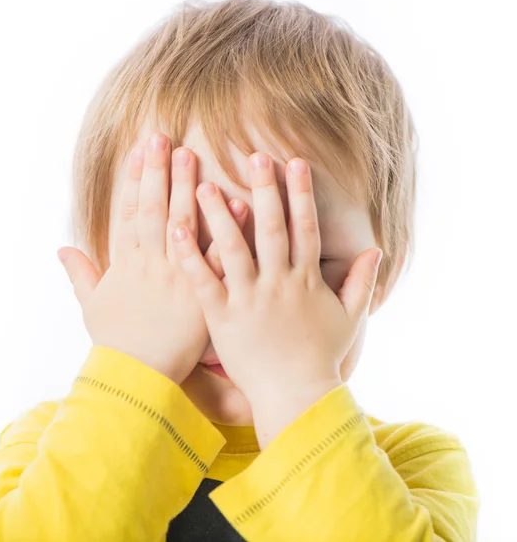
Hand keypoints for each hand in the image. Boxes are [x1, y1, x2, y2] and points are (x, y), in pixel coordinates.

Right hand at [57, 134, 247, 383]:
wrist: (139, 376)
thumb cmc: (116, 343)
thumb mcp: (91, 307)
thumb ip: (80, 275)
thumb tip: (62, 249)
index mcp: (127, 264)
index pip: (130, 212)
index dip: (135, 179)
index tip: (139, 150)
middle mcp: (152, 264)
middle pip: (155, 209)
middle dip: (158, 172)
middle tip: (165, 139)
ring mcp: (178, 276)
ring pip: (183, 224)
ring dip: (187, 188)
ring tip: (192, 156)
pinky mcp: (202, 293)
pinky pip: (217, 257)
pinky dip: (228, 230)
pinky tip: (239, 203)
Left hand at [172, 153, 381, 441]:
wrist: (295, 396)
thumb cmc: (321, 358)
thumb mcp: (350, 319)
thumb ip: (362, 282)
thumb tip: (376, 251)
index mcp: (305, 280)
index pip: (303, 227)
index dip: (300, 193)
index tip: (294, 162)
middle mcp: (278, 283)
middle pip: (269, 228)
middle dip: (263, 189)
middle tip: (253, 155)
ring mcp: (248, 299)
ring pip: (232, 248)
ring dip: (218, 214)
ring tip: (202, 183)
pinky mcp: (222, 317)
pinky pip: (203, 281)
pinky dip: (190, 254)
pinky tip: (175, 228)